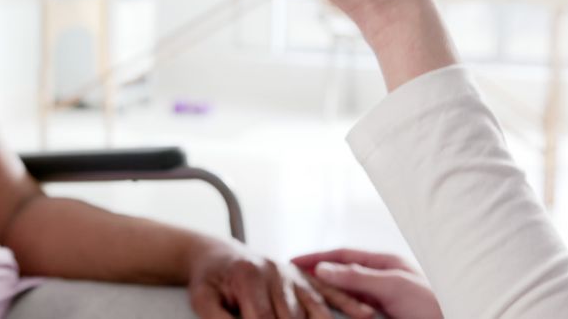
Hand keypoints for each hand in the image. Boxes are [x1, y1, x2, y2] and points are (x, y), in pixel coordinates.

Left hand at [187, 240, 377, 317]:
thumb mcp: (203, 298)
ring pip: (315, 308)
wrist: (218, 255)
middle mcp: (276, 273)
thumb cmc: (209, 279)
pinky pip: (328, 292)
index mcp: (249, 277)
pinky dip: (348, 304)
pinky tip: (364, 315)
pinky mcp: (304, 278)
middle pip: (293, 318)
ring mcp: (293, 275)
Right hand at [293, 249, 442, 318]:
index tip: (292, 261)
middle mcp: (381, 281)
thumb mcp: (394, 286)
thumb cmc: (433, 305)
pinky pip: (353, 314)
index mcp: (385, 264)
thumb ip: (358, 276)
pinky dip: (337, 314)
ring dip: (324, 298)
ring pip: (344, 297)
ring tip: (300, 300)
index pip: (343, 256)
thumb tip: (323, 269)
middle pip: (340, 276)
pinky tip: (323, 317)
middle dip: (315, 277)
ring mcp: (382, 301)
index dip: (316, 258)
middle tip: (288, 279)